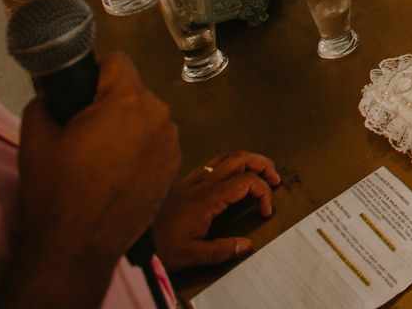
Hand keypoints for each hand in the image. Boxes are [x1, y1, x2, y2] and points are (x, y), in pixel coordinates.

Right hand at [13, 54, 179, 273]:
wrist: (78, 246)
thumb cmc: (57, 193)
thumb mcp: (35, 137)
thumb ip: (45, 102)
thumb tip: (54, 96)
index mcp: (127, 101)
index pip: (117, 61)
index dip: (94, 72)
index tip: (80, 91)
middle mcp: (158, 116)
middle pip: (132, 91)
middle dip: (109, 103)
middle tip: (82, 131)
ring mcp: (170, 143)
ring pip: (145, 117)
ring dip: (126, 126)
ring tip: (98, 156)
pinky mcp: (173, 167)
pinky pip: (154, 141)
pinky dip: (138, 148)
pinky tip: (116, 172)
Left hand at [152, 152, 281, 270]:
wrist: (136, 241)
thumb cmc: (162, 247)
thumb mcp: (192, 255)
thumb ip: (221, 250)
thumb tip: (247, 245)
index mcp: (207, 198)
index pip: (246, 181)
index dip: (263, 192)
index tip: (266, 211)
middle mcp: (202, 182)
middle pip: (240, 158)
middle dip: (262, 164)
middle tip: (275, 178)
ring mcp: (193, 179)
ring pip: (227, 156)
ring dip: (248, 160)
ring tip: (260, 172)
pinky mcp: (186, 182)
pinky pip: (214, 163)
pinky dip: (232, 164)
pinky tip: (233, 177)